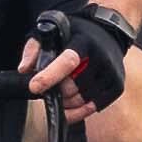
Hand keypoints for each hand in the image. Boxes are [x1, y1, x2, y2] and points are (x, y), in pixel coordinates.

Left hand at [25, 0, 140, 112]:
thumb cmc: (76, 33)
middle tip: (51, 86)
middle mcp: (100, 57)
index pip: (67, 61)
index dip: (50, 76)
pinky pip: (94, 107)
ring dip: (67, 102)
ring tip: (62, 91)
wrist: (109, 31)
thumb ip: (35, 49)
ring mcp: (111, 72)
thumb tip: (24, 69)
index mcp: (83, 41)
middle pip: (71, 87)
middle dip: (56, 91)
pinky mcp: (117, 85)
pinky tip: (72, 103)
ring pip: (81, 100)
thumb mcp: (52, 32)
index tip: (34, 87)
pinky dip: (80, 111)